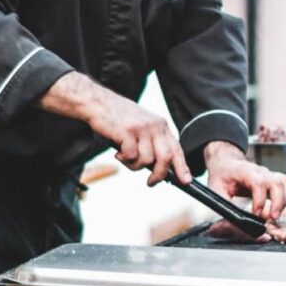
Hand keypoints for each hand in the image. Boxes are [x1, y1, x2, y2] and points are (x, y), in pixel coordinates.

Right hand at [39, 72, 191, 185]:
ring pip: (146, 160)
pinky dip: (124, 160)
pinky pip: (131, 156)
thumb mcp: (143, 126)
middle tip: (151, 182)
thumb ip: (153, 143)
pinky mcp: (127, 132)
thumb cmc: (119, 118)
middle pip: (166, 158)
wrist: (99, 103)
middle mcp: (155, 126)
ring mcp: (141, 128)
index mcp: (161, 126)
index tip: (186, 181)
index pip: (177, 149)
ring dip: (134, 166)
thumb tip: (159, 169)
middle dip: (159, 175)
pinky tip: (118, 152)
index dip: (182, 167)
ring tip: (125, 158)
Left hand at [204, 141, 285, 219]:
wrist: (226, 163)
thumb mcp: (215, 190)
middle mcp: (260, 171)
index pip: (258, 182)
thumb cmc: (221, 176)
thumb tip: (236, 222)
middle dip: (278, 203)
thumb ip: (225, 205)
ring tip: (274, 216)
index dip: (260, 199)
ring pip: (285, 183)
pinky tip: (277, 208)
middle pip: (277, 183)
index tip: (256, 214)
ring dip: (284, 201)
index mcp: (244, 171)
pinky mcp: (274, 179)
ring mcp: (269, 174)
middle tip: (272, 218)